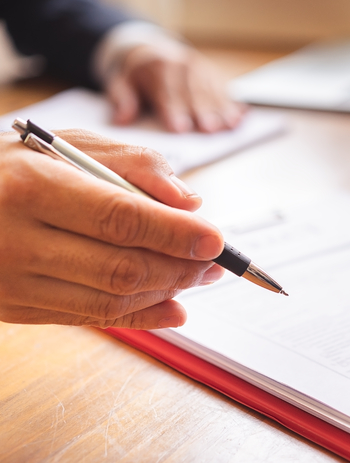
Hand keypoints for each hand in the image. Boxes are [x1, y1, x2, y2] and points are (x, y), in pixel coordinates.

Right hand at [0, 130, 225, 327]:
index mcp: (31, 186)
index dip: (175, 233)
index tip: (216, 239)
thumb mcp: (65, 143)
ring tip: (199, 277)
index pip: (120, 217)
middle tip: (216, 262)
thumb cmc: (10, 167)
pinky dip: (140, 316)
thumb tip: (188, 201)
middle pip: (121, 267)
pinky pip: (89, 319)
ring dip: (167, 291)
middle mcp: (17, 239)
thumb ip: (132, 163)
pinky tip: (172, 305)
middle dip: (181, 268)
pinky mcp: (14, 308)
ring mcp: (12, 281)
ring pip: (110, 300)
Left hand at [106, 44, 246, 133]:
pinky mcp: (213, 74)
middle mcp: (183, 65)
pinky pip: (224, 89)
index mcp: (158, 67)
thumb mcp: (121, 81)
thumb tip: (121, 119)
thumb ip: (122, 99)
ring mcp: (201, 68)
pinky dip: (233, 103)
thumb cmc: (137, 74)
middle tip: (210, 129)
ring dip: (222, 110)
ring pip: (212, 91)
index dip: (174, 110)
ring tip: (230, 126)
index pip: (167, 92)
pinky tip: (241, 116)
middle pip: (194, 92)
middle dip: (203, 111)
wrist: (152, 50)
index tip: (179, 128)